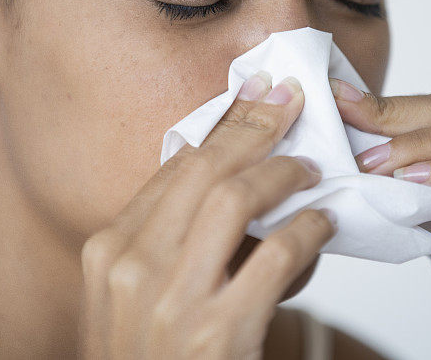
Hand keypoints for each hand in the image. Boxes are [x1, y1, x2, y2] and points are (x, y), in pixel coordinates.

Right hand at [79, 72, 334, 358]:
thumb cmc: (154, 359)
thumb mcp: (137, 296)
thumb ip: (169, 239)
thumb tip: (231, 173)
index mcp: (109, 250)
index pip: (174, 166)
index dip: (222, 125)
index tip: (254, 98)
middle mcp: (131, 269)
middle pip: (204, 168)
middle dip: (255, 126)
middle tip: (291, 103)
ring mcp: (171, 303)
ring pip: (237, 198)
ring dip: (283, 172)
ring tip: (311, 168)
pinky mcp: (218, 335)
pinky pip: (276, 256)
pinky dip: (307, 229)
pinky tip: (321, 222)